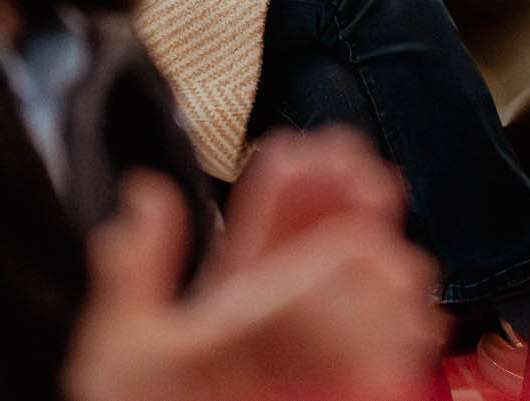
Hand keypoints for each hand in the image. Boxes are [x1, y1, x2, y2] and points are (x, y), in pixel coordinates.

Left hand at [65, 132, 444, 400]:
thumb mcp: (127, 351)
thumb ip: (138, 270)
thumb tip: (146, 192)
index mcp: (232, 302)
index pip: (271, 225)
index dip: (295, 182)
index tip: (310, 151)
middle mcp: (286, 323)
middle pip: (332, 241)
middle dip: (351, 200)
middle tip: (360, 177)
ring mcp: (325, 355)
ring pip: (372, 285)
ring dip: (380, 252)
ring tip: (375, 238)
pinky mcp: (357, 387)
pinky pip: (393, 348)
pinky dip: (402, 320)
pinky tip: (396, 297)